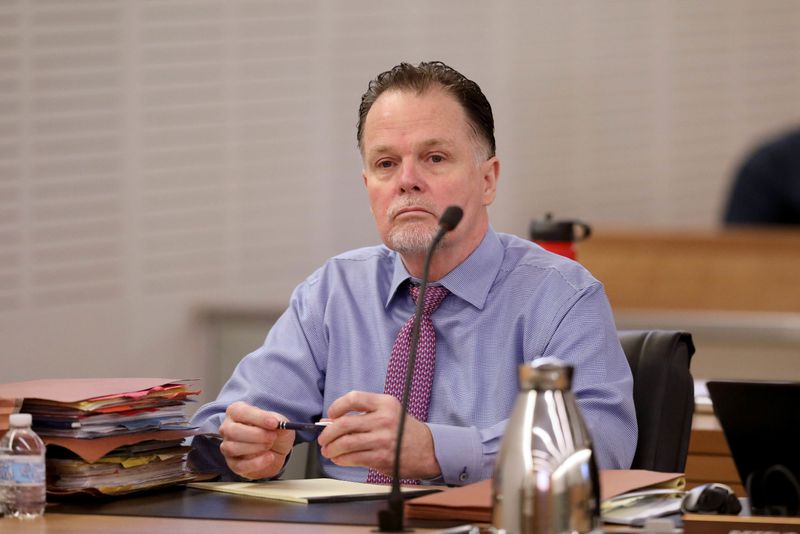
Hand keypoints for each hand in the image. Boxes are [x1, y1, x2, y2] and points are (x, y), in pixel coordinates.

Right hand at [217, 401, 294, 479]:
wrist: (275, 449)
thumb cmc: (272, 430)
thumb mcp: (279, 422)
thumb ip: (279, 422)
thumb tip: (279, 423)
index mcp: (236, 411)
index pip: (240, 412)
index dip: (258, 418)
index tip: (274, 423)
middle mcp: (228, 428)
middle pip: (233, 431)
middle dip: (256, 434)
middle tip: (273, 436)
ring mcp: (227, 447)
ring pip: (232, 448)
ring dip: (255, 448)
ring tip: (270, 445)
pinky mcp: (233, 464)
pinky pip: (239, 466)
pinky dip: (256, 463)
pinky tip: (269, 457)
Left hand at [317, 391, 440, 479]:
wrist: (428, 449)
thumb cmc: (404, 430)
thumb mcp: (388, 413)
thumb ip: (362, 414)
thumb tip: (330, 421)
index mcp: (385, 403)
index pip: (354, 398)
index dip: (337, 407)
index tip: (330, 415)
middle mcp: (384, 419)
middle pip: (345, 424)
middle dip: (328, 433)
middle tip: (323, 438)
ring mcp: (383, 439)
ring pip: (346, 443)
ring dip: (332, 448)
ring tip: (328, 450)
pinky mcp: (382, 457)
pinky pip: (353, 458)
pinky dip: (341, 459)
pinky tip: (340, 458)